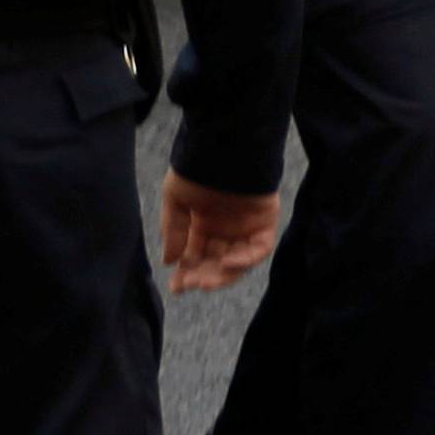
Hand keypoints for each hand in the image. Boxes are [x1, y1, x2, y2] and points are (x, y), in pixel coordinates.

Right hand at [160, 172, 281, 295]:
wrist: (223, 147)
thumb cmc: (197, 169)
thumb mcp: (175, 200)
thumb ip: (173, 231)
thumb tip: (169, 262)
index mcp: (204, 224)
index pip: (197, 257)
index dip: (187, 273)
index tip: (176, 287)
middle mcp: (226, 228)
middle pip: (217, 263)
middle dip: (203, 276)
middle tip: (191, 284)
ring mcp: (247, 226)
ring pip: (238, 261)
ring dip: (222, 274)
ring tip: (205, 280)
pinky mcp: (265, 221)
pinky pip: (260, 248)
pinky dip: (246, 259)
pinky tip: (227, 261)